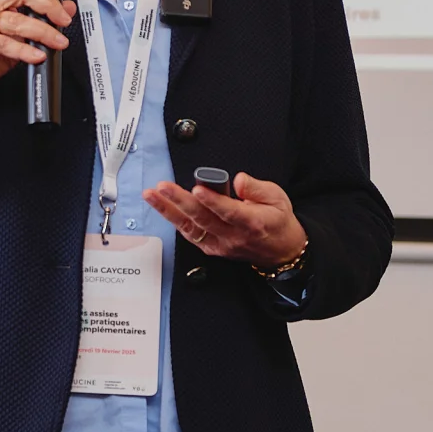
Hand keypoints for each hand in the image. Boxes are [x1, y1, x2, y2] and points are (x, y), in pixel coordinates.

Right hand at [0, 0, 77, 120]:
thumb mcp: (20, 31)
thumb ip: (42, 16)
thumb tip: (67, 7)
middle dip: (48, 5)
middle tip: (63, 20)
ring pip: (17, 19)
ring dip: (43, 32)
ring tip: (57, 41)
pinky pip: (5, 43)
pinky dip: (25, 51)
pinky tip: (38, 55)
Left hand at [142, 172, 307, 269]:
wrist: (280, 252)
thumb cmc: (277, 220)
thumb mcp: (277, 197)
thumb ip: (257, 188)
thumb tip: (238, 180)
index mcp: (253, 223)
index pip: (229, 212)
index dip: (212, 201)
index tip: (197, 189)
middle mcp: (233, 236)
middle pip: (203, 219)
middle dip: (179, 201)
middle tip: (162, 187)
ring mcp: (220, 245)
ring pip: (190, 228)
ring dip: (168, 211)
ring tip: (151, 196)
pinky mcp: (212, 248)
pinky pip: (190, 234)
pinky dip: (175, 221)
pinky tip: (162, 207)